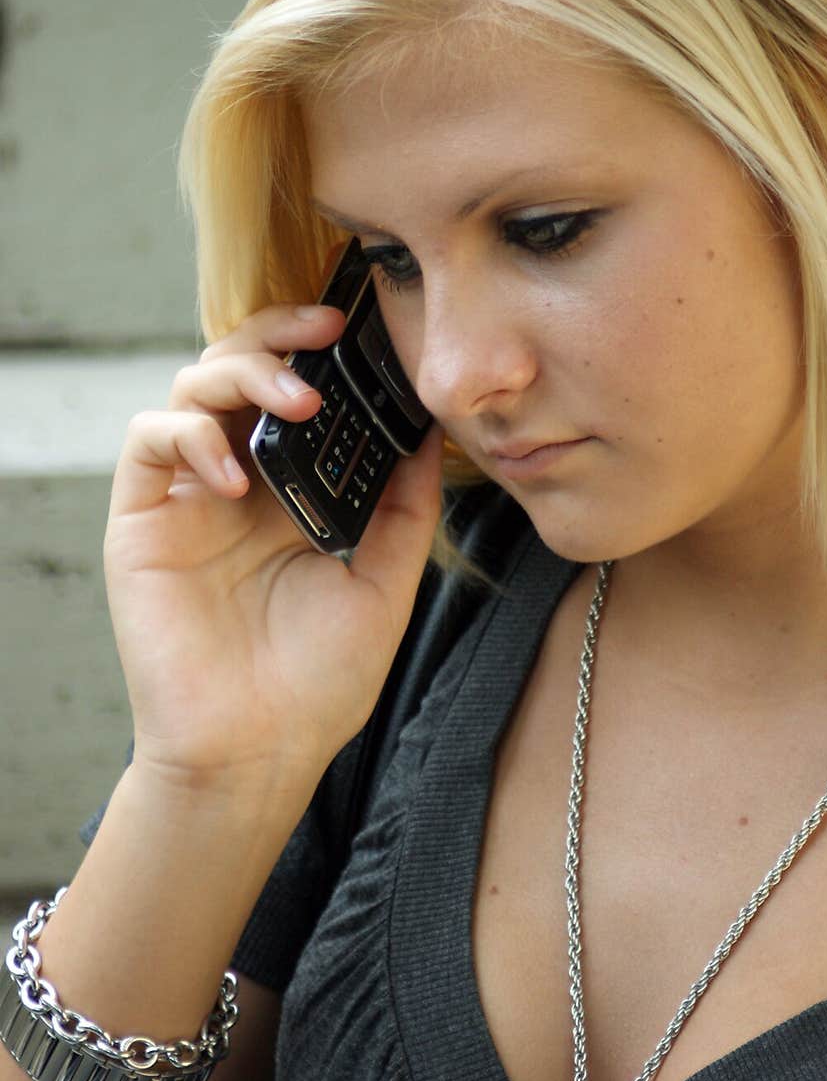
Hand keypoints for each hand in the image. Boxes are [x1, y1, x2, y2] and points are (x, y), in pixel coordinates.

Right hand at [102, 302, 444, 806]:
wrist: (258, 752)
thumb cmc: (319, 680)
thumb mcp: (384, 582)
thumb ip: (403, 506)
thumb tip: (429, 432)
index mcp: (293, 489)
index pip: (298, 391)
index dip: (322, 350)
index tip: (365, 327)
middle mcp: (239, 481)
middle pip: (241, 367)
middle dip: (280, 334)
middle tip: (327, 330)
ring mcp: (189, 495)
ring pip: (193, 386)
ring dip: (244, 375)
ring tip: (297, 404)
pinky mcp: (142, 519)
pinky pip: (149, 441)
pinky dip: (188, 437)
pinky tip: (234, 479)